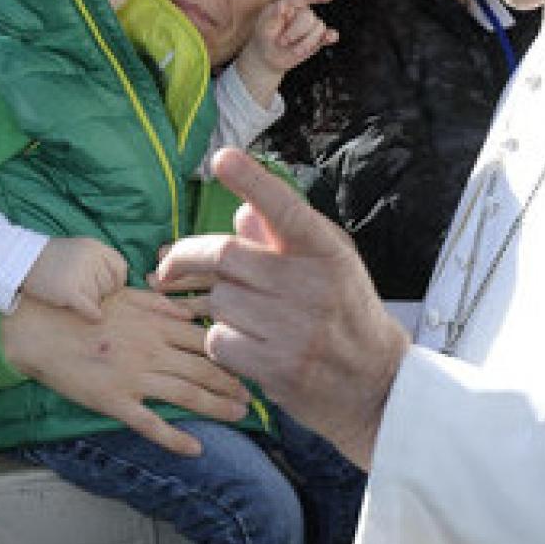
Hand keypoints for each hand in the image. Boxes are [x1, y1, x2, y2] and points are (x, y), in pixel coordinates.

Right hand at [1, 288, 250, 456]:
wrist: (38, 327)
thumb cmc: (78, 307)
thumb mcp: (122, 294)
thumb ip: (158, 303)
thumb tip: (190, 311)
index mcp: (154, 323)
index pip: (204, 339)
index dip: (230, 352)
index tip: (248, 360)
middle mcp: (151, 350)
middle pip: (204, 369)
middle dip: (232, 384)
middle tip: (252, 396)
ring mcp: (134, 378)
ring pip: (187, 395)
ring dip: (217, 407)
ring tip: (239, 415)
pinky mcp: (115, 401)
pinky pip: (151, 424)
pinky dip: (175, 439)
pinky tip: (195, 449)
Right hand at [21, 236, 127, 322]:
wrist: (22, 261)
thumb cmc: (51, 258)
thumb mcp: (78, 249)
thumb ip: (98, 261)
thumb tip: (119, 285)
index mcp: (94, 246)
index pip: (120, 268)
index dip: (117, 281)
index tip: (108, 289)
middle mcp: (90, 258)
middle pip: (110, 286)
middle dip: (101, 293)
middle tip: (84, 292)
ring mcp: (80, 274)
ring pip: (99, 299)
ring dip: (90, 302)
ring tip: (74, 296)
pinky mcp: (69, 291)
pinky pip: (91, 309)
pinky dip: (93, 315)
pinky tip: (92, 317)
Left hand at [153, 149, 408, 467]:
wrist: (376, 385)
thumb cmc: (344, 313)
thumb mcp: (330, 264)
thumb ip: (286, 235)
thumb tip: (240, 211)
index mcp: (326, 251)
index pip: (284, 208)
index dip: (252, 181)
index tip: (223, 159)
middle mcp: (312, 285)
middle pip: (225, 254)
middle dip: (186, 256)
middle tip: (168, 264)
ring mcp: (294, 329)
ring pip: (218, 299)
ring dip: (216, 305)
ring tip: (244, 316)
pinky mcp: (277, 368)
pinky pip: (218, 340)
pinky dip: (220, 340)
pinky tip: (246, 345)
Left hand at [232, 0, 336, 107]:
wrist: (268, 57)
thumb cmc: (263, 37)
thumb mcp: (263, 26)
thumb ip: (272, 14)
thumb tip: (282, 5)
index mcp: (288, 5)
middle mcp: (302, 12)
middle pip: (309, 17)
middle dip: (295, 32)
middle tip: (281, 42)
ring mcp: (311, 25)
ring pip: (318, 29)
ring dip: (305, 43)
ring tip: (292, 50)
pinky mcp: (318, 39)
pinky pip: (329, 35)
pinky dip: (330, 36)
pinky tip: (329, 38)